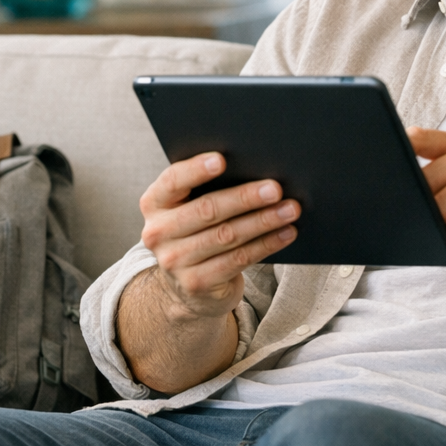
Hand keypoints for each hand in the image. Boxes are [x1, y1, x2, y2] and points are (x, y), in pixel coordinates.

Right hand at [139, 152, 299, 320]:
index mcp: (155, 203)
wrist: (188, 286)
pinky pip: (238, 259)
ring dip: (264, 221)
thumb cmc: (199, 230)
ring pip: (227, 235)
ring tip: (290, 209)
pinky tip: (286, 232)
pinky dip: (267, 244)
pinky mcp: (197, 283)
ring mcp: (175, 261)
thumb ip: (210, 187)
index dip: (196, 170)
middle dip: (245, 197)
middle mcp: (158, 232)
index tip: (222, 159)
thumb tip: (257, 166)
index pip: (172, 181)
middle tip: (276, 188)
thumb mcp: (191, 207)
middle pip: (207, 210)